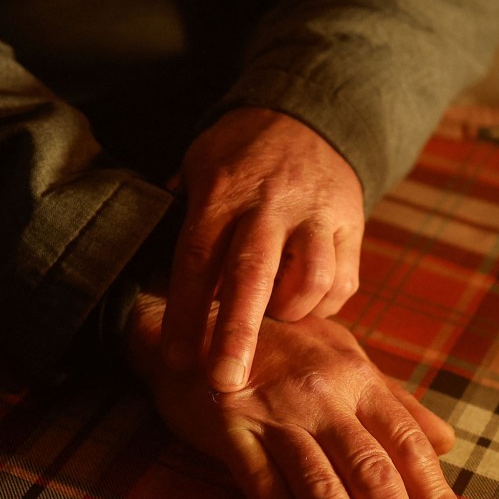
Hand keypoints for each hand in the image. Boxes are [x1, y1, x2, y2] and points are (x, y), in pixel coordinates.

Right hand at [128, 292, 472, 498]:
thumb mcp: (345, 356)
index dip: (435, 497)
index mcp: (356, 378)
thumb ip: (396, 401)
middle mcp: (322, 395)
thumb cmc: (286, 344)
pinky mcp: (229, 428)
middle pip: (372, 473)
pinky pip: (262, 486)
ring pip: (322, 487)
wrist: (205, 316)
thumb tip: (448, 442)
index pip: (407, 444)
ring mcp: (274, 413)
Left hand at [160, 108, 364, 392]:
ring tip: (276, 319)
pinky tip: (304, 302)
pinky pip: (342, 282)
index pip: (198, 257)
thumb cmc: (241, 156)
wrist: (309, 116)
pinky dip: (322, 305)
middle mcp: (271, 204)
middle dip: (236, 334)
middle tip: (224, 382)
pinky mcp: (352, 225)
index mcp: (224, 192)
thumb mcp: (199, 166)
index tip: (176, 358)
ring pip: (311, 281)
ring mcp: (316, 215)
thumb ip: (179, 216)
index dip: (184, 311)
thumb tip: (146, 277)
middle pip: (253, 275)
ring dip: (290, 314)